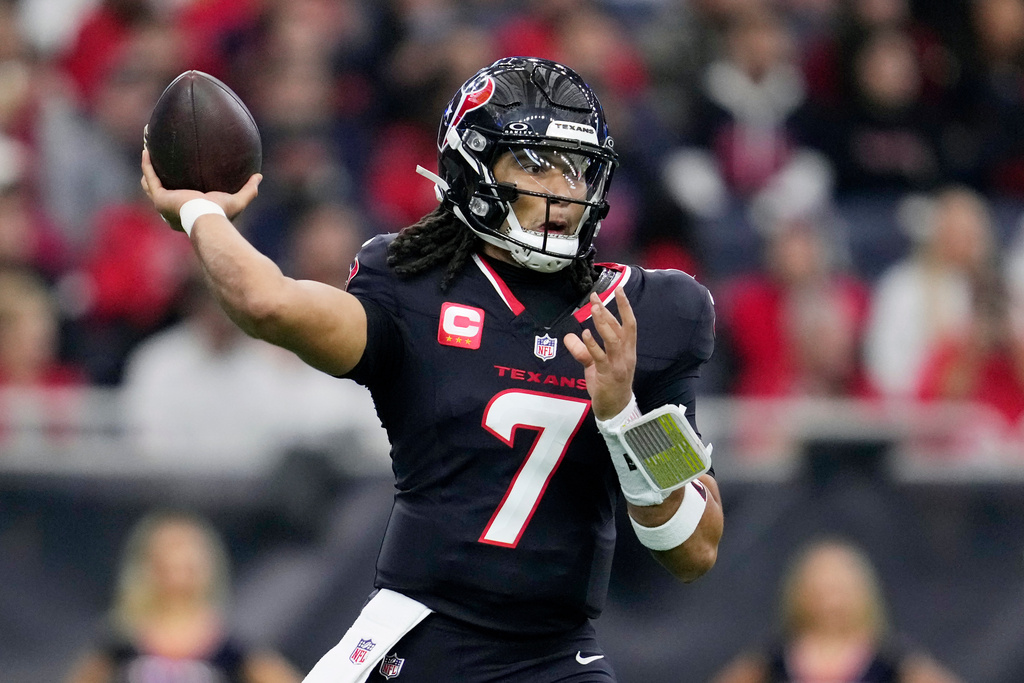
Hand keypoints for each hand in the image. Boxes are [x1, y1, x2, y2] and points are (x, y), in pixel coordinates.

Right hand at [140, 147, 261, 231]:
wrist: (208, 219)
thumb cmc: (222, 214)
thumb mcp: (237, 200)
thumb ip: (248, 190)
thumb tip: (259, 176)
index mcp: (185, 212)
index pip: (177, 200)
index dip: (173, 188)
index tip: (176, 174)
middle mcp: (171, 210)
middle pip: (158, 190)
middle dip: (155, 175)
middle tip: (156, 158)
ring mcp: (163, 204)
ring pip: (149, 183)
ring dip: (147, 167)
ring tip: (147, 149)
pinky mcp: (160, 198)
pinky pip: (150, 177)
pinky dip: (147, 165)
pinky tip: (147, 150)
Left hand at [564, 287, 636, 419]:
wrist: (616, 410)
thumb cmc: (608, 386)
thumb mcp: (594, 365)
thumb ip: (583, 350)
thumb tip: (569, 337)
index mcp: (628, 349)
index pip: (628, 323)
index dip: (624, 306)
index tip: (619, 290)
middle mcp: (626, 354)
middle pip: (621, 327)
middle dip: (609, 310)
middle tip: (596, 297)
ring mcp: (618, 364)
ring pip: (613, 339)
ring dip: (603, 323)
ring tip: (594, 308)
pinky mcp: (608, 374)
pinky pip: (600, 357)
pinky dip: (592, 344)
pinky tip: (585, 333)